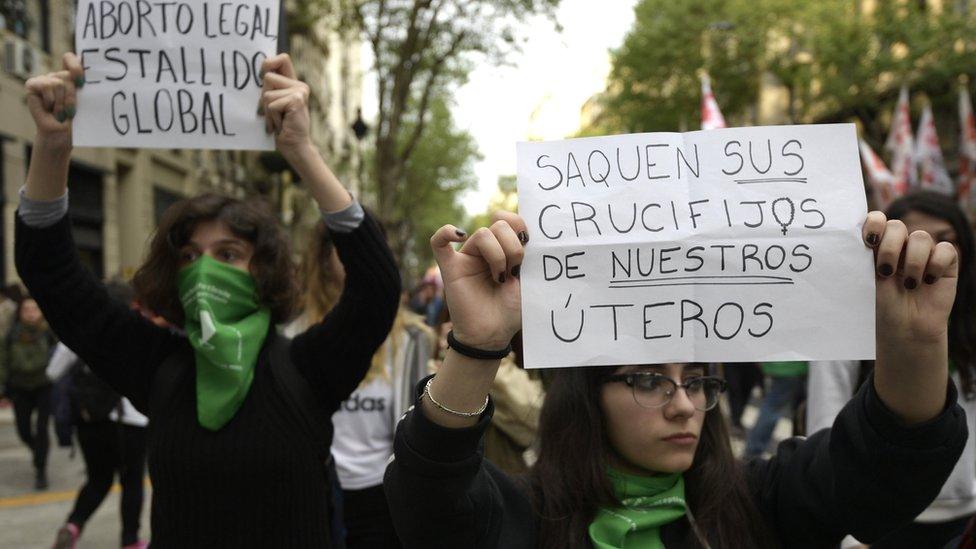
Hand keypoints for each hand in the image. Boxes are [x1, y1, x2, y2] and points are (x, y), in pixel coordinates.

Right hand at [24, 52, 84, 151]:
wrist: (61, 135)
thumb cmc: (77, 121)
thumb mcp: (86, 104)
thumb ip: (88, 89)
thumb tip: (94, 81)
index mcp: (74, 77)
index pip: (73, 59)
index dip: (77, 63)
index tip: (83, 79)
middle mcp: (60, 75)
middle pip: (68, 74)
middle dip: (72, 96)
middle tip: (72, 111)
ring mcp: (46, 79)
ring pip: (59, 82)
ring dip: (62, 103)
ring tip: (61, 113)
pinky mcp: (33, 84)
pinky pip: (46, 85)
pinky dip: (50, 100)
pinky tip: (49, 108)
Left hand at [260, 53, 311, 159]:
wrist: (295, 146)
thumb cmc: (282, 127)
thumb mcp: (274, 104)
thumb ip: (270, 88)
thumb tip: (259, 73)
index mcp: (294, 83)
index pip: (282, 58)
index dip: (270, 62)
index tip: (262, 75)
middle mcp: (299, 85)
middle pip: (267, 77)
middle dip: (264, 96)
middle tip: (275, 112)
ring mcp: (300, 92)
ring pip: (267, 94)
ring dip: (268, 111)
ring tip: (279, 119)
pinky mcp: (296, 100)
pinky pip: (271, 104)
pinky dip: (272, 117)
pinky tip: (282, 124)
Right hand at [430, 212, 527, 349]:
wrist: (493, 335)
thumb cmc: (511, 311)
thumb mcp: (530, 281)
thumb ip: (530, 257)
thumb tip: (530, 235)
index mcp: (505, 249)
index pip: (510, 220)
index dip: (520, 226)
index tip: (529, 246)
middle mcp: (486, 250)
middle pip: (499, 225)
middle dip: (512, 246)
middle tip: (514, 270)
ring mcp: (467, 258)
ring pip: (482, 234)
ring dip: (497, 255)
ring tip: (500, 277)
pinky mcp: (450, 268)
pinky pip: (438, 242)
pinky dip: (446, 232)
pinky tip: (459, 235)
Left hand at [863, 211, 957, 346]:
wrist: (902, 329)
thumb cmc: (878, 306)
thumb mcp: (863, 280)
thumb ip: (859, 257)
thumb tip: (846, 238)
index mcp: (876, 245)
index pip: (876, 220)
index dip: (873, 224)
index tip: (868, 241)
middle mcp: (899, 245)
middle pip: (896, 226)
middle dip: (889, 248)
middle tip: (886, 272)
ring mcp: (922, 252)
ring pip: (921, 237)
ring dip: (913, 262)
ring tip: (909, 285)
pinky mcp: (945, 263)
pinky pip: (945, 250)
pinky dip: (936, 266)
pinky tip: (928, 282)